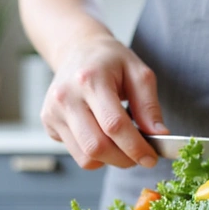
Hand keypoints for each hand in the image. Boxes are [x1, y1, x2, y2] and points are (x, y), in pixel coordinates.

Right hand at [41, 33, 168, 169]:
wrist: (78, 49)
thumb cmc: (111, 61)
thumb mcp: (139, 74)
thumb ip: (149, 106)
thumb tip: (159, 136)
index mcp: (90, 79)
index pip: (114, 125)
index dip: (136, 147)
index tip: (151, 158)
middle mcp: (66, 97)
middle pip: (97, 147)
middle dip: (124, 159)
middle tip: (140, 156)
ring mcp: (53, 111)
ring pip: (85, 157)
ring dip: (111, 160)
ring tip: (123, 145)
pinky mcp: (49, 123)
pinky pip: (76, 153)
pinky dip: (96, 154)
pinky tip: (103, 135)